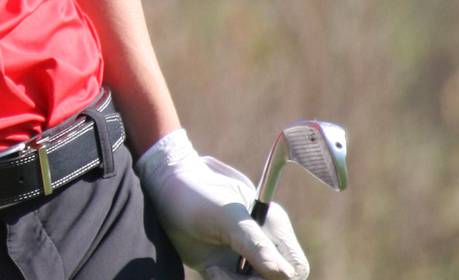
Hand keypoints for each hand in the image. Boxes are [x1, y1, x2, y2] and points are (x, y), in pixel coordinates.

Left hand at [135, 129, 308, 278]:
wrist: (163, 188)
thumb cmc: (197, 192)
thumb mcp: (227, 216)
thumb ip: (256, 244)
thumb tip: (283, 274)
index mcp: (272, 226)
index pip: (295, 266)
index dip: (282, 278)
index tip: (256, 276)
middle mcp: (261, 244)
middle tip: (226, 275)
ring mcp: (242, 256)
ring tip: (215, 271)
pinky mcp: (223, 267)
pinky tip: (211, 269)